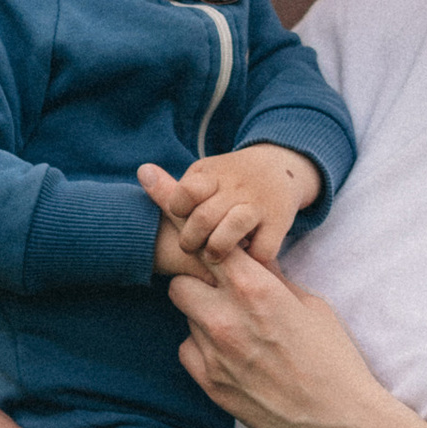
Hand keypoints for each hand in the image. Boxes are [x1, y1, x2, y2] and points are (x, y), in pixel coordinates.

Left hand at [139, 145, 320, 276]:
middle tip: (191, 247)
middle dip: (190, 240)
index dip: (177, 209)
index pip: (186, 192)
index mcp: (214, 175)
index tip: (181, 216)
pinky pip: (262, 251)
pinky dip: (252, 261)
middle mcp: (237, 187)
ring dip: (216, 251)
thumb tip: (144, 175)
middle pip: (202, 218)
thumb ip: (179, 186)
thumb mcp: (206, 172)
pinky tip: (246, 261)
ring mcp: (259, 205)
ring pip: (230, 232)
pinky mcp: (279, 222)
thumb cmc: (231, 178)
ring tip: (213, 256)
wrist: (282, 166)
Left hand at [169, 240, 399, 427]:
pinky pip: (188, 350)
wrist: (336, 419)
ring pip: (185, 317)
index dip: (207, 242)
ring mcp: (213, 354)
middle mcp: (225, 318)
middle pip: (180, 282)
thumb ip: (274, 278)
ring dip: (202, 315)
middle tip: (220, 290)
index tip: (210, 243)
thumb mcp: (311, 304)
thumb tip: (255, 258)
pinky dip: (202, 347)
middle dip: (197, 282)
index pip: (207, 246)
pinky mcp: (209, 384)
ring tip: (235, 327)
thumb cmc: (333, 357)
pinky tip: (229, 353)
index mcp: (255, 289)